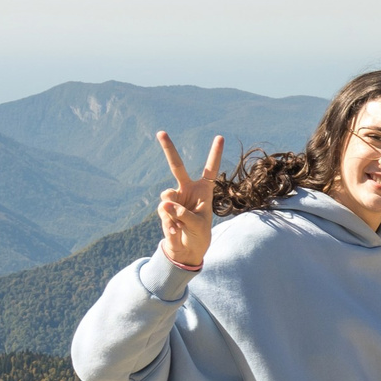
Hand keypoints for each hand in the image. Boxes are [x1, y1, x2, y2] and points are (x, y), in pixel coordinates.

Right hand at [156, 131, 221, 269]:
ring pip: (167, 195)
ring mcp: (174, 198)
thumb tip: (165, 204)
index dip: (215, 154)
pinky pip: (163, 211)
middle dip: (168, 149)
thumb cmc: (199, 235)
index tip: (220, 137)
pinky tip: (176, 231)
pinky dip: (169, 223)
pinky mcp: (163, 208)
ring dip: (173, 211)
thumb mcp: (198, 226)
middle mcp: (187, 190)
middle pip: (176, 166)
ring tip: (180, 224)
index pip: (210, 169)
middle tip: (160, 132)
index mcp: (203, 191)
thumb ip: (184, 214)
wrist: (186, 248)